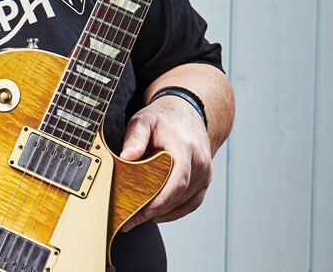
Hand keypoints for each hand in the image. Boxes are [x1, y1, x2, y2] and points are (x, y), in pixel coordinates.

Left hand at [119, 95, 212, 227]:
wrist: (187, 114)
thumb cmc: (164, 119)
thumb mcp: (144, 120)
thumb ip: (135, 137)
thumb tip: (127, 156)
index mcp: (186, 148)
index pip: (178, 180)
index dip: (163, 200)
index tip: (145, 211)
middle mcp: (200, 162)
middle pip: (179, 195)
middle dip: (156, 210)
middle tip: (131, 219)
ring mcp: (205, 173)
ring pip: (185, 201)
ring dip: (163, 212)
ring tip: (138, 218)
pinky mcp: (205, 180)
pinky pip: (192, 202)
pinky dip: (176, 211)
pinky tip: (159, 216)